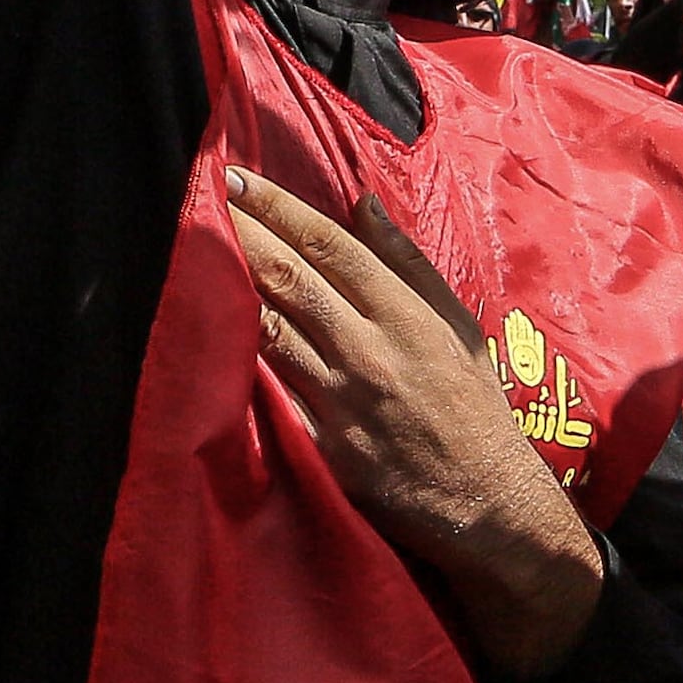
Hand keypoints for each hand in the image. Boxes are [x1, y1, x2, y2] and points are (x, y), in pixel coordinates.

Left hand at [224, 169, 602, 678]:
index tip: (240, 178)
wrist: (487, 504)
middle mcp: (368, 352)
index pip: (329, 246)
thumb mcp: (458, 325)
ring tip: (195, 255)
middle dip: (243, 234)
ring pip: (270, 332)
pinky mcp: (321, 449)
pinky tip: (206, 337)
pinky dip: (239, 363)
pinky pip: (270, 398)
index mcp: (405, 316)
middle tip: (204, 200)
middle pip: (290, 280)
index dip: (279, 208)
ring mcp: (340, 403)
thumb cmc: (475, 409)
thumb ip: (408, 264)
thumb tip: (363, 204)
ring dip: (230, 289)